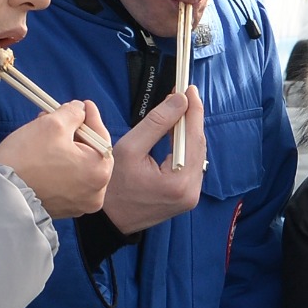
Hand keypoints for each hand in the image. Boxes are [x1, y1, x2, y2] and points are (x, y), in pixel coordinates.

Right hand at [0, 102, 113, 218]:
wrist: (0, 193)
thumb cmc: (28, 157)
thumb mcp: (53, 124)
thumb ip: (73, 113)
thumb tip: (80, 109)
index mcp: (99, 172)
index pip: (101, 137)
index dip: (91, 117)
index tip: (84, 104)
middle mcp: (96, 193)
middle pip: (90, 153)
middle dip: (75, 131)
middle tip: (61, 115)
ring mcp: (80, 204)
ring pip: (78, 166)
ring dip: (65, 146)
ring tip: (47, 130)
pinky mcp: (63, 208)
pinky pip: (67, 180)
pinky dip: (60, 164)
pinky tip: (45, 151)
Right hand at [103, 90, 210, 234]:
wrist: (109, 219)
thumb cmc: (112, 183)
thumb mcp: (130, 148)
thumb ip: (157, 123)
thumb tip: (180, 100)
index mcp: (178, 181)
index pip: (193, 137)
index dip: (193, 110)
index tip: (190, 88)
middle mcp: (192, 191)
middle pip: (198, 145)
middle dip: (192, 118)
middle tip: (184, 94)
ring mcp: (192, 196)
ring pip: (197, 154)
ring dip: (189, 131)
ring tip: (179, 109)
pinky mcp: (188, 197)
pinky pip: (192, 165)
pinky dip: (186, 146)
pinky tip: (177, 132)